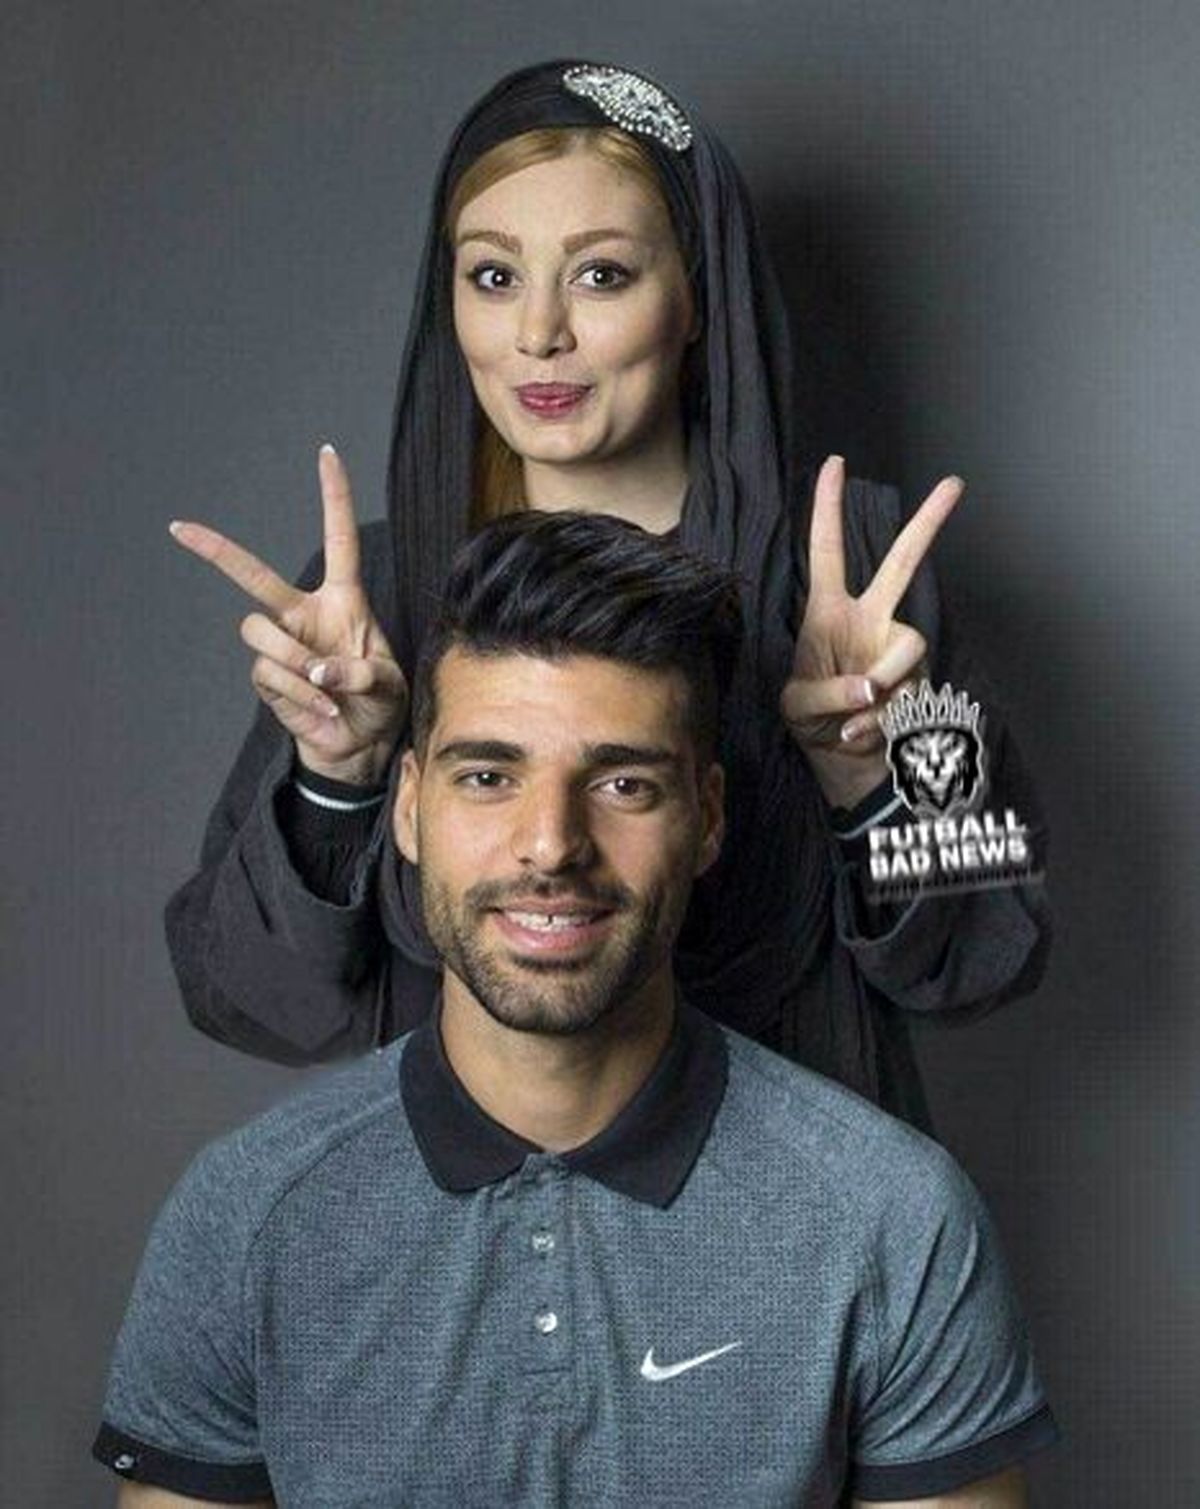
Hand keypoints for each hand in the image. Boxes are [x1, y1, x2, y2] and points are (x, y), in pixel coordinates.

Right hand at [170, 445, 406, 785]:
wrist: (360, 746)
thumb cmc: (378, 704)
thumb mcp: (387, 685)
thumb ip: (360, 672)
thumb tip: (318, 668)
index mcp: (343, 601)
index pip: (338, 539)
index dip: (333, 497)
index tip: (326, 453)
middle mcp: (304, 615)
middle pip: (254, 576)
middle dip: (218, 551)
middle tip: (182, 529)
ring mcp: (280, 645)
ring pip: (260, 634)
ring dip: (295, 664)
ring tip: (327, 692)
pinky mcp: (266, 678)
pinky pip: (269, 675)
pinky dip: (299, 696)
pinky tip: (321, 711)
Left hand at [780, 455, 963, 808]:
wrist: (840, 759)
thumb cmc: (811, 720)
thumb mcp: (797, 707)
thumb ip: (829, 693)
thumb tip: (871, 687)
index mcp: (829, 612)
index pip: (828, 553)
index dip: (827, 510)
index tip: (835, 463)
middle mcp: (869, 621)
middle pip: (900, 563)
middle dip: (927, 523)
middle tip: (953, 484)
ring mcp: (897, 649)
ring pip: (909, 649)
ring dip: (884, 689)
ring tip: (854, 724)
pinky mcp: (919, 680)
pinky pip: (912, 694)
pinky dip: (884, 724)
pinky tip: (861, 738)